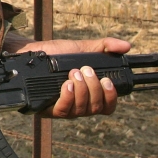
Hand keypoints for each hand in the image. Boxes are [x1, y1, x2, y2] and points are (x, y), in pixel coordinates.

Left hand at [14, 37, 129, 117]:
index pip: (107, 107)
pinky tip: (66, 85)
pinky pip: (63, 111)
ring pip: (81, 110)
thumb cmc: (57, 53)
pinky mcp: (48, 109)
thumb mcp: (83, 48)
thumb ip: (105, 46)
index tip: (107, 81)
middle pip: (96, 108)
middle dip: (94, 88)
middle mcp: (78, 105)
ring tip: (74, 73)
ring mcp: (64, 109)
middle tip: (85, 70)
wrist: (31, 53)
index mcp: (90, 95)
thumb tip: (127, 46)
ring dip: (81, 90)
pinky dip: (68, 97)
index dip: (111, 98)